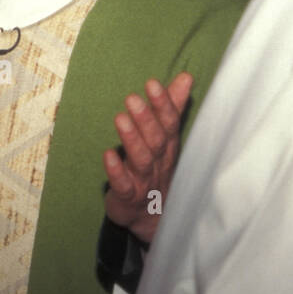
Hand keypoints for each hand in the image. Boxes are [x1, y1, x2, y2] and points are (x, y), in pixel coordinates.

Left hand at [103, 73, 191, 244]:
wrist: (151, 217)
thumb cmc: (156, 169)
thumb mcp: (165, 138)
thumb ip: (172, 108)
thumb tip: (185, 76)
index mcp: (168, 146)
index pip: (169, 123)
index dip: (162, 104)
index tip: (152, 83)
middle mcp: (159, 162)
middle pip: (156, 139)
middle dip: (146, 118)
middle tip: (132, 97)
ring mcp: (145, 180)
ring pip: (141, 159)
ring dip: (131, 139)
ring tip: (120, 118)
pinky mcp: (128, 196)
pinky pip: (123, 184)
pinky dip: (116, 170)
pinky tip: (107, 155)